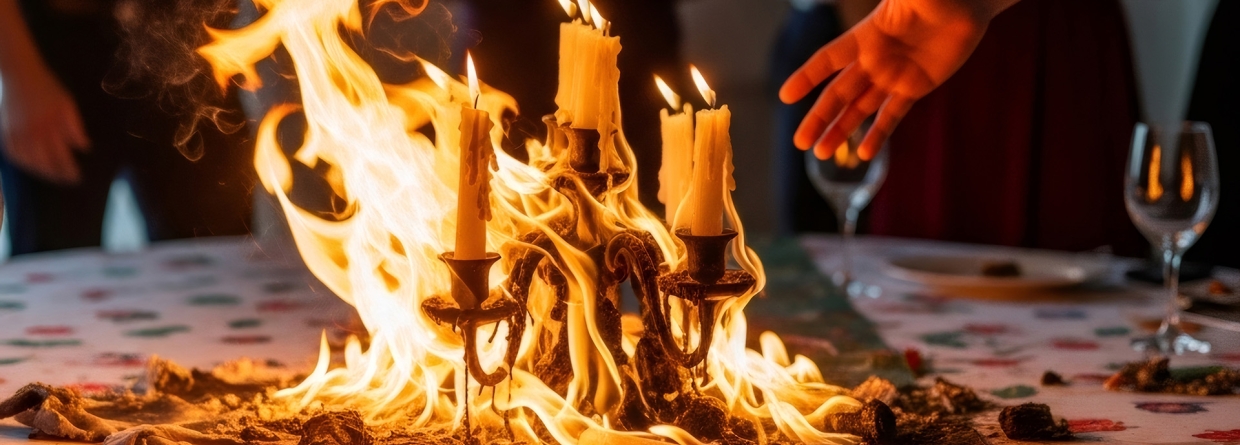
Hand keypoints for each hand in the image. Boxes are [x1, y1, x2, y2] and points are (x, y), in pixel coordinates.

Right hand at [1, 72, 90, 184]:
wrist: (18, 74)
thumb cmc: (47, 87)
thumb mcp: (67, 103)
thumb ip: (75, 127)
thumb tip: (84, 148)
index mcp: (49, 126)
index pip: (61, 156)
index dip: (69, 170)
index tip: (77, 178)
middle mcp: (31, 132)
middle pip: (44, 163)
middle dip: (57, 175)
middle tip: (68, 181)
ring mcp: (16, 132)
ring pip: (28, 161)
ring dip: (41, 172)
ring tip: (53, 176)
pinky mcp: (5, 131)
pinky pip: (12, 154)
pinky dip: (23, 164)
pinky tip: (33, 167)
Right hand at [780, 0, 1008, 159]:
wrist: (966, 3)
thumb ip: (897, 0)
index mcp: (867, 35)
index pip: (829, 59)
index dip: (807, 77)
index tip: (786, 97)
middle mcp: (874, 60)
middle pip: (838, 93)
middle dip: (818, 118)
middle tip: (799, 142)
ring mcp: (893, 76)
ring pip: (859, 109)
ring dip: (840, 131)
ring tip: (821, 153)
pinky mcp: (915, 87)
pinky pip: (892, 115)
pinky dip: (879, 135)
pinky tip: (863, 154)